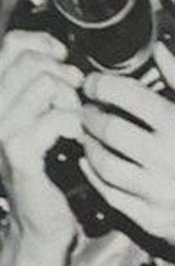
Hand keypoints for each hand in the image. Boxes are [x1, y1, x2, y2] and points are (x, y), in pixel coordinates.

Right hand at [0, 31, 83, 246]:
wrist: (40, 221)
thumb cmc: (50, 171)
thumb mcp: (43, 118)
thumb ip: (44, 85)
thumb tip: (59, 54)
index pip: (13, 44)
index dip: (45, 45)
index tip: (64, 60)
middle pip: (34, 62)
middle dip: (66, 77)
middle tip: (75, 102)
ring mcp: (0, 129)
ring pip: (46, 86)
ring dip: (73, 102)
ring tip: (76, 124)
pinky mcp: (18, 151)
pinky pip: (56, 118)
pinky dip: (75, 125)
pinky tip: (76, 139)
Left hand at [77, 47, 174, 260]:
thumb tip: (162, 52)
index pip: (129, 96)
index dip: (101, 86)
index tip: (93, 84)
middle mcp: (170, 159)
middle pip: (109, 129)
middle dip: (88, 115)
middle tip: (87, 111)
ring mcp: (159, 190)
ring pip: (103, 163)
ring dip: (87, 146)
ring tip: (89, 137)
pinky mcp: (149, 216)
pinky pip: (108, 193)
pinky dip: (92, 175)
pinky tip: (92, 164)